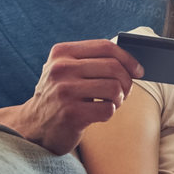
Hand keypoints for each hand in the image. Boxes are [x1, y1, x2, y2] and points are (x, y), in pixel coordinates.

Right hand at [18, 39, 144, 153]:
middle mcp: (60, 69)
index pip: (105, 47)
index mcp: (61, 53)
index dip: (128, 58)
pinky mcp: (71, 114)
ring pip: (114, 88)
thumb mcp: (68, 71)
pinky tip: (98, 114)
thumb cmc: (62, 96)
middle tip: (123, 92)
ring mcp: (64, 91)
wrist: (34, 127)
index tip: (139, 71)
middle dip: (126, 82)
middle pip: (114, 68)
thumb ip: (94, 61)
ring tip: (110, 103)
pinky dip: (109, 113)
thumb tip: (135, 64)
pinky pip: (108, 109)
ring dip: (119, 99)